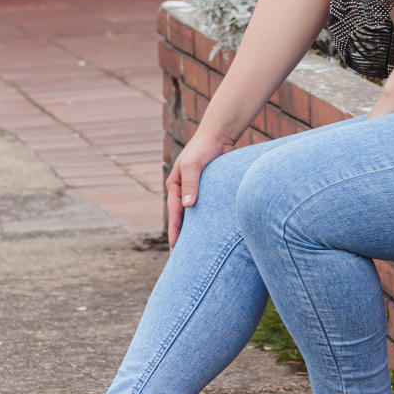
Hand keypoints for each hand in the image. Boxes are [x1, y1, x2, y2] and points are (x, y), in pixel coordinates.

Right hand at [165, 129, 235, 248]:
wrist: (219, 136)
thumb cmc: (203, 148)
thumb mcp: (193, 165)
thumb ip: (190, 184)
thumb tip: (188, 205)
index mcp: (175, 185)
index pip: (175, 214)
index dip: (175, 232)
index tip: (175, 249)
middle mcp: (184, 190)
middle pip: (182, 217)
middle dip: (182, 236)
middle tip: (183, 257)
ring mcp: (197, 190)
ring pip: (195, 214)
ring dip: (195, 229)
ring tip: (198, 249)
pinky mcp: (210, 189)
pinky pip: (207, 208)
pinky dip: (207, 220)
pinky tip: (213, 232)